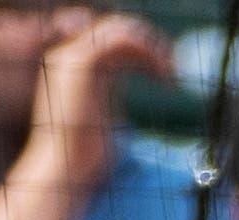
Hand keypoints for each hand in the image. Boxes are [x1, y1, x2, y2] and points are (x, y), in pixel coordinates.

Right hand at [19, 11, 171, 196]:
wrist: (65, 172)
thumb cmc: (86, 161)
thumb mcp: (105, 120)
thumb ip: (114, 99)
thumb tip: (136, 104)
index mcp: (73, 69)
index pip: (110, 41)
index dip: (142, 50)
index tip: (166, 74)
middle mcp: (69, 57)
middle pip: (116, 28)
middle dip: (149, 44)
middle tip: (173, 69)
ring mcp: (73, 56)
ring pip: (121, 30)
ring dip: (153, 48)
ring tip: (171, 74)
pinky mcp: (83, 62)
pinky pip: (122, 40)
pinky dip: (148, 53)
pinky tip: (163, 76)